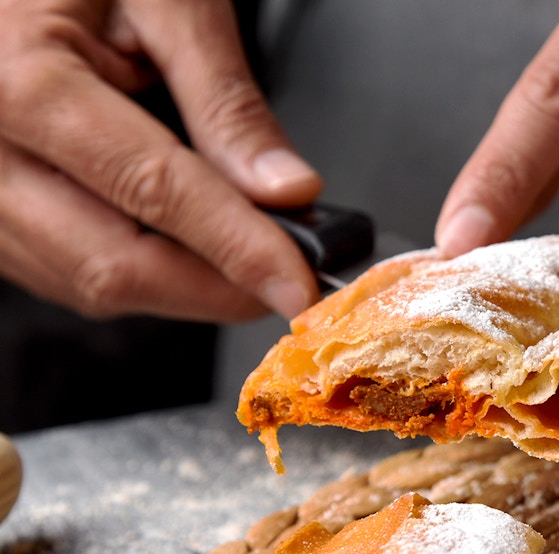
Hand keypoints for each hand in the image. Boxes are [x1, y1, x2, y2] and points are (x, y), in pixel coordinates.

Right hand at [0, 0, 323, 321]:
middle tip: (290, 280)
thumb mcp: (169, 4)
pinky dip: (140, 271)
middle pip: (113, 264)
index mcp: (22, 81)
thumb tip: (285, 191)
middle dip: (216, 288)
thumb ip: (226, 103)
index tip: (299, 285)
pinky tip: (186, 246)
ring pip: (87, 281)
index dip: (239, 250)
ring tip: (244, 254)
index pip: (154, 192)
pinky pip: (63, 269)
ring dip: (181, 286)